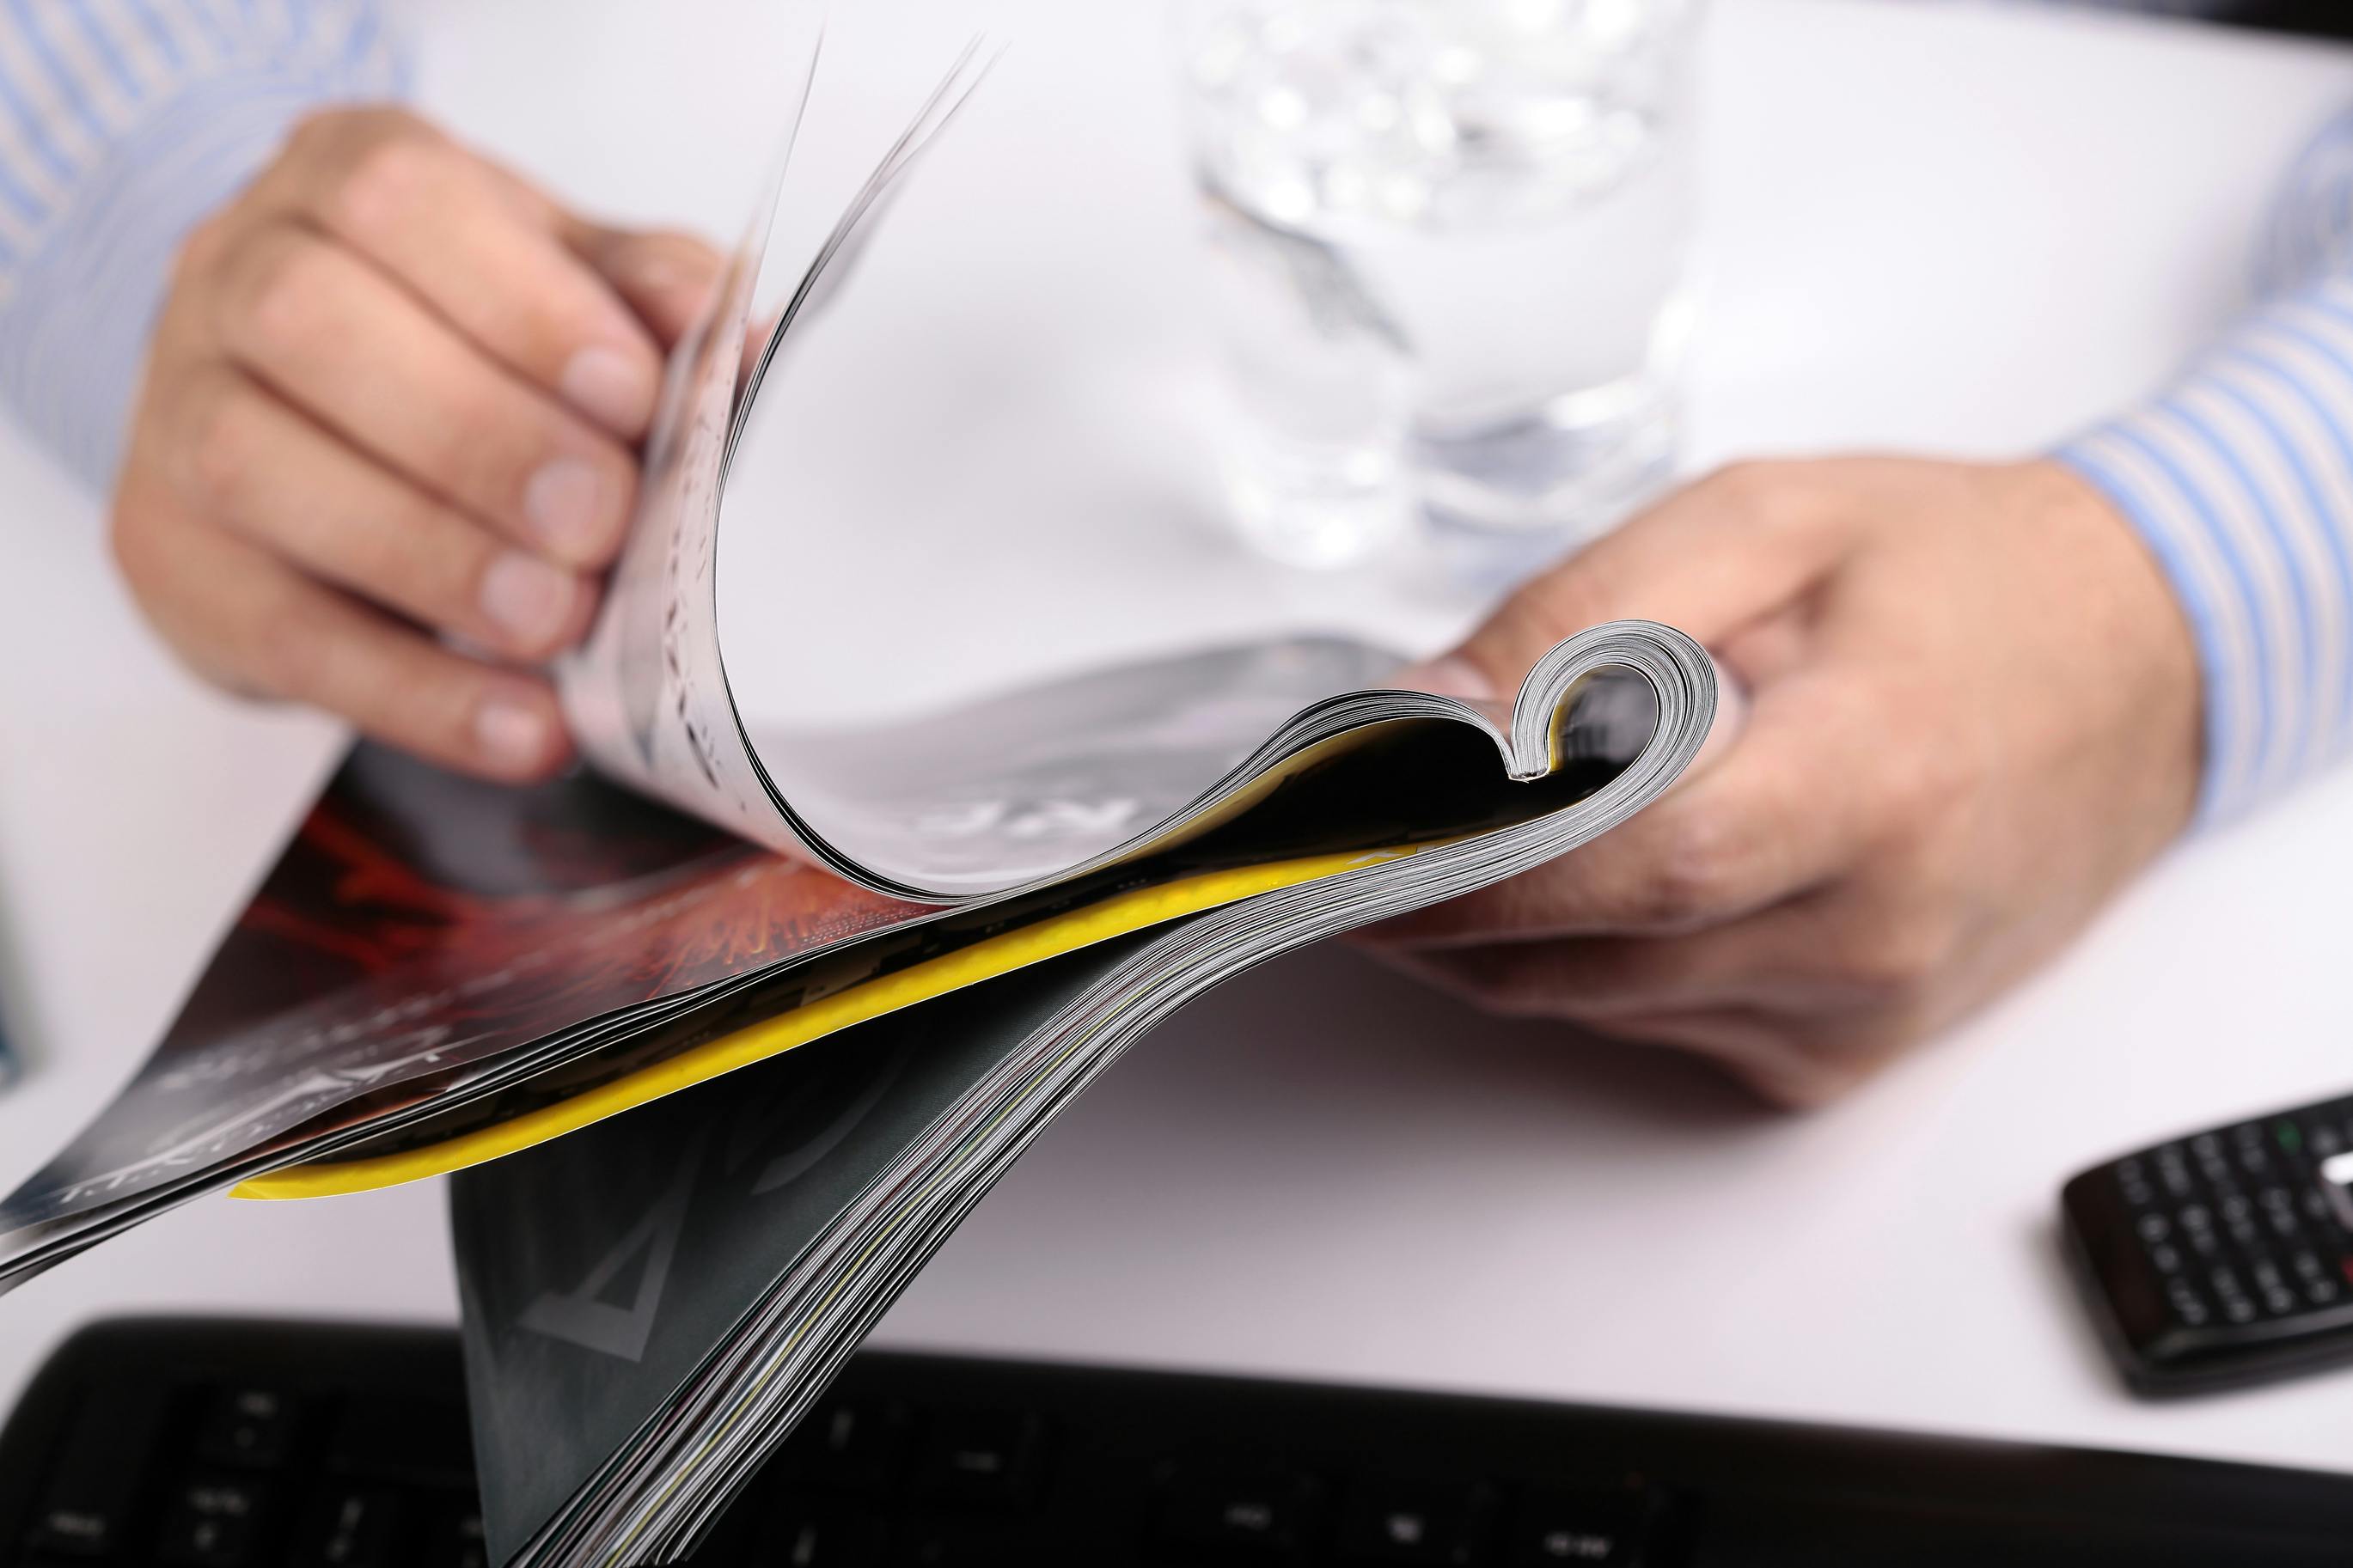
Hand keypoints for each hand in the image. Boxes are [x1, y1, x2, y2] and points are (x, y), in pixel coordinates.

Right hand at [110, 108, 720, 779]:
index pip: (398, 203)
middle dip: (475, 435)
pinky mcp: (173, 560)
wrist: (315, 415)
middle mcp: (231, 274)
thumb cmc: (467, 332)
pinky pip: (281, 633)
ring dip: (432, 559)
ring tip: (560, 619)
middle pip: (311, 326)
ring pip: (260, 471)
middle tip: (599, 521)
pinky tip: (523, 726)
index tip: (630, 397)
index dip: (520, 306)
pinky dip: (415, 693)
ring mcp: (175, 414)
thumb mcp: (571, 284)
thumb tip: (745, 345)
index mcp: (342, 178)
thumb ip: (654, 297)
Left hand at [1365, 457, 2201, 1105]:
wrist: (2142, 669)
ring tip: (1430, 834)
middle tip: (1328, 835)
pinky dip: (1584, 955)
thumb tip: (1428, 711)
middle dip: (1427, 904)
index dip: (1461, 869)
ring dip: (1490, 931)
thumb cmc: (1961, 578)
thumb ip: (1584, 611)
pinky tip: (1576, 872)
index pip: (1627, 868)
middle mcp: (1875, 928)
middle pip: (1581, 958)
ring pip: (1594, 1001)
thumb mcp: (1766, 521)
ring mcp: (1863, 1011)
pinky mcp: (1843, 1054)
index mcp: (1873, 778)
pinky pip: (1654, 1022)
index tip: (1336, 844)